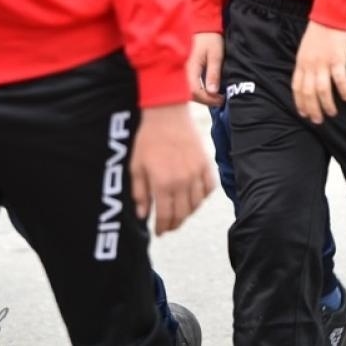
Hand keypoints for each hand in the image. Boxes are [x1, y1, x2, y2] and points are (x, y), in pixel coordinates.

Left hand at [130, 103, 214, 234]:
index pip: (166, 216)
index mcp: (163, 183)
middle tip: (168, 227)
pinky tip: (195, 197)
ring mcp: (197, 172)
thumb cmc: (147, 138)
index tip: (159, 232)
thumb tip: (143, 215)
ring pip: (197, 203)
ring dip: (189, 213)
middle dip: (175, 224)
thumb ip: (140, 193)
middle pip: (183, 213)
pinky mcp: (205, 163)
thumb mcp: (136, 167)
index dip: (162, 228)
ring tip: (180, 213)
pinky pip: (209, 187)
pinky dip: (203, 196)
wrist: (166, 113)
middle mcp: (183, 181)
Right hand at [187, 33, 223, 106]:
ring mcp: (184, 71)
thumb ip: (213, 73)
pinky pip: (189, 85)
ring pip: (189, 91)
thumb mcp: (215, 55)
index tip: (220, 100)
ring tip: (216, 97)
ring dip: (202, 96)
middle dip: (205, 100)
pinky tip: (209, 90)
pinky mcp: (186, 71)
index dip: (207, 99)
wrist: (203, 27)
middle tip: (220, 100)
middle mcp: (184, 71)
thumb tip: (212, 91)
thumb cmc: (210, 39)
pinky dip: (199, 91)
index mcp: (190, 68)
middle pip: (190, 94)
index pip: (195, 91)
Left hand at [291, 21, 345, 123]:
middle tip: (318, 120)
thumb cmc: (318, 32)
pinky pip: (339, 79)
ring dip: (326, 104)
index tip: (304, 113)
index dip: (300, 103)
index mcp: (301, 63)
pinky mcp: (337, 59)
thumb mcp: (305, 49)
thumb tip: (307, 80)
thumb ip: (305, 65)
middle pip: (308, 93)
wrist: (329, 15)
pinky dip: (343, 90)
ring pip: (322, 90)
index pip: (297, 88)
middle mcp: (310, 65)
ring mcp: (323, 63)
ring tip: (332, 113)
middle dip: (313, 109)